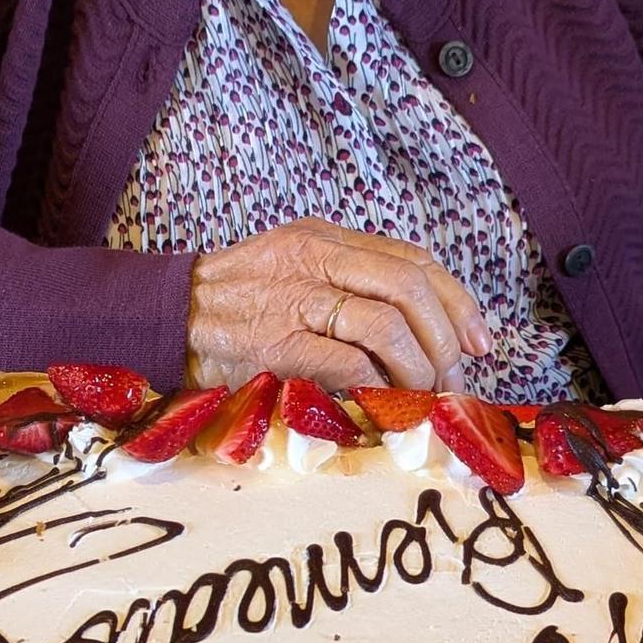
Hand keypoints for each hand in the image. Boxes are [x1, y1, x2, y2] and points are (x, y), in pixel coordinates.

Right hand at [186, 218, 494, 392]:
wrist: (163, 318)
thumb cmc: (233, 305)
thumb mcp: (292, 270)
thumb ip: (346, 284)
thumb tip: (420, 327)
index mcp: (322, 238)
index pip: (411, 259)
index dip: (456, 302)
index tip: (479, 342)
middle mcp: (312, 258)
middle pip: (408, 286)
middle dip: (445, 338)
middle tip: (454, 380)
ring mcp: (293, 299)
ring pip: (386, 326)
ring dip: (418, 369)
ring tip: (422, 397)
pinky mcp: (275, 343)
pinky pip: (348, 364)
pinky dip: (378, 387)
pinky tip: (383, 404)